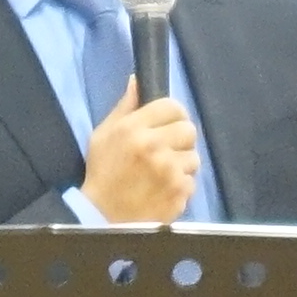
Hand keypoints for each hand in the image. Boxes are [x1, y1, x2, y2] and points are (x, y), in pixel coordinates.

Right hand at [82, 95, 199, 225]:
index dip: (173, 114)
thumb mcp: (104, 135)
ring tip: (164, 173)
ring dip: (182, 164)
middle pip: (189, 130)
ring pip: (194, 157)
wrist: (103, 216)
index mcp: (134, 129)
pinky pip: (192, 181)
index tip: (168, 124)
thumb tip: (137, 80)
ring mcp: (169, 171)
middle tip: (167, 149)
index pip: (172, 106)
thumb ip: (125, 107)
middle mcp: (154, 147)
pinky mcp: (179, 192)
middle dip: (180, 138)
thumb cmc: (103, 172)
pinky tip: (164, 189)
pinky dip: (181, 185)